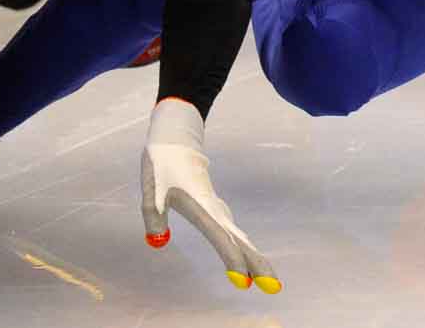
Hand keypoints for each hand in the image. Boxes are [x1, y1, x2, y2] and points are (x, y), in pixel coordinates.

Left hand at [140, 98, 279, 293]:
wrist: (176, 135)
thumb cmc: (161, 163)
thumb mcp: (150, 190)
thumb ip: (153, 216)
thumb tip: (159, 242)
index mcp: (200, 205)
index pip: (221, 237)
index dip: (233, 260)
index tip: (244, 282)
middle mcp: (212, 207)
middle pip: (239, 240)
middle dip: (257, 263)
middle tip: (274, 287)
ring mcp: (215, 205)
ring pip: (238, 234)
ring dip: (253, 256)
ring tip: (266, 277)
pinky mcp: (212, 204)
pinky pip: (231, 228)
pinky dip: (241, 244)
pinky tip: (246, 252)